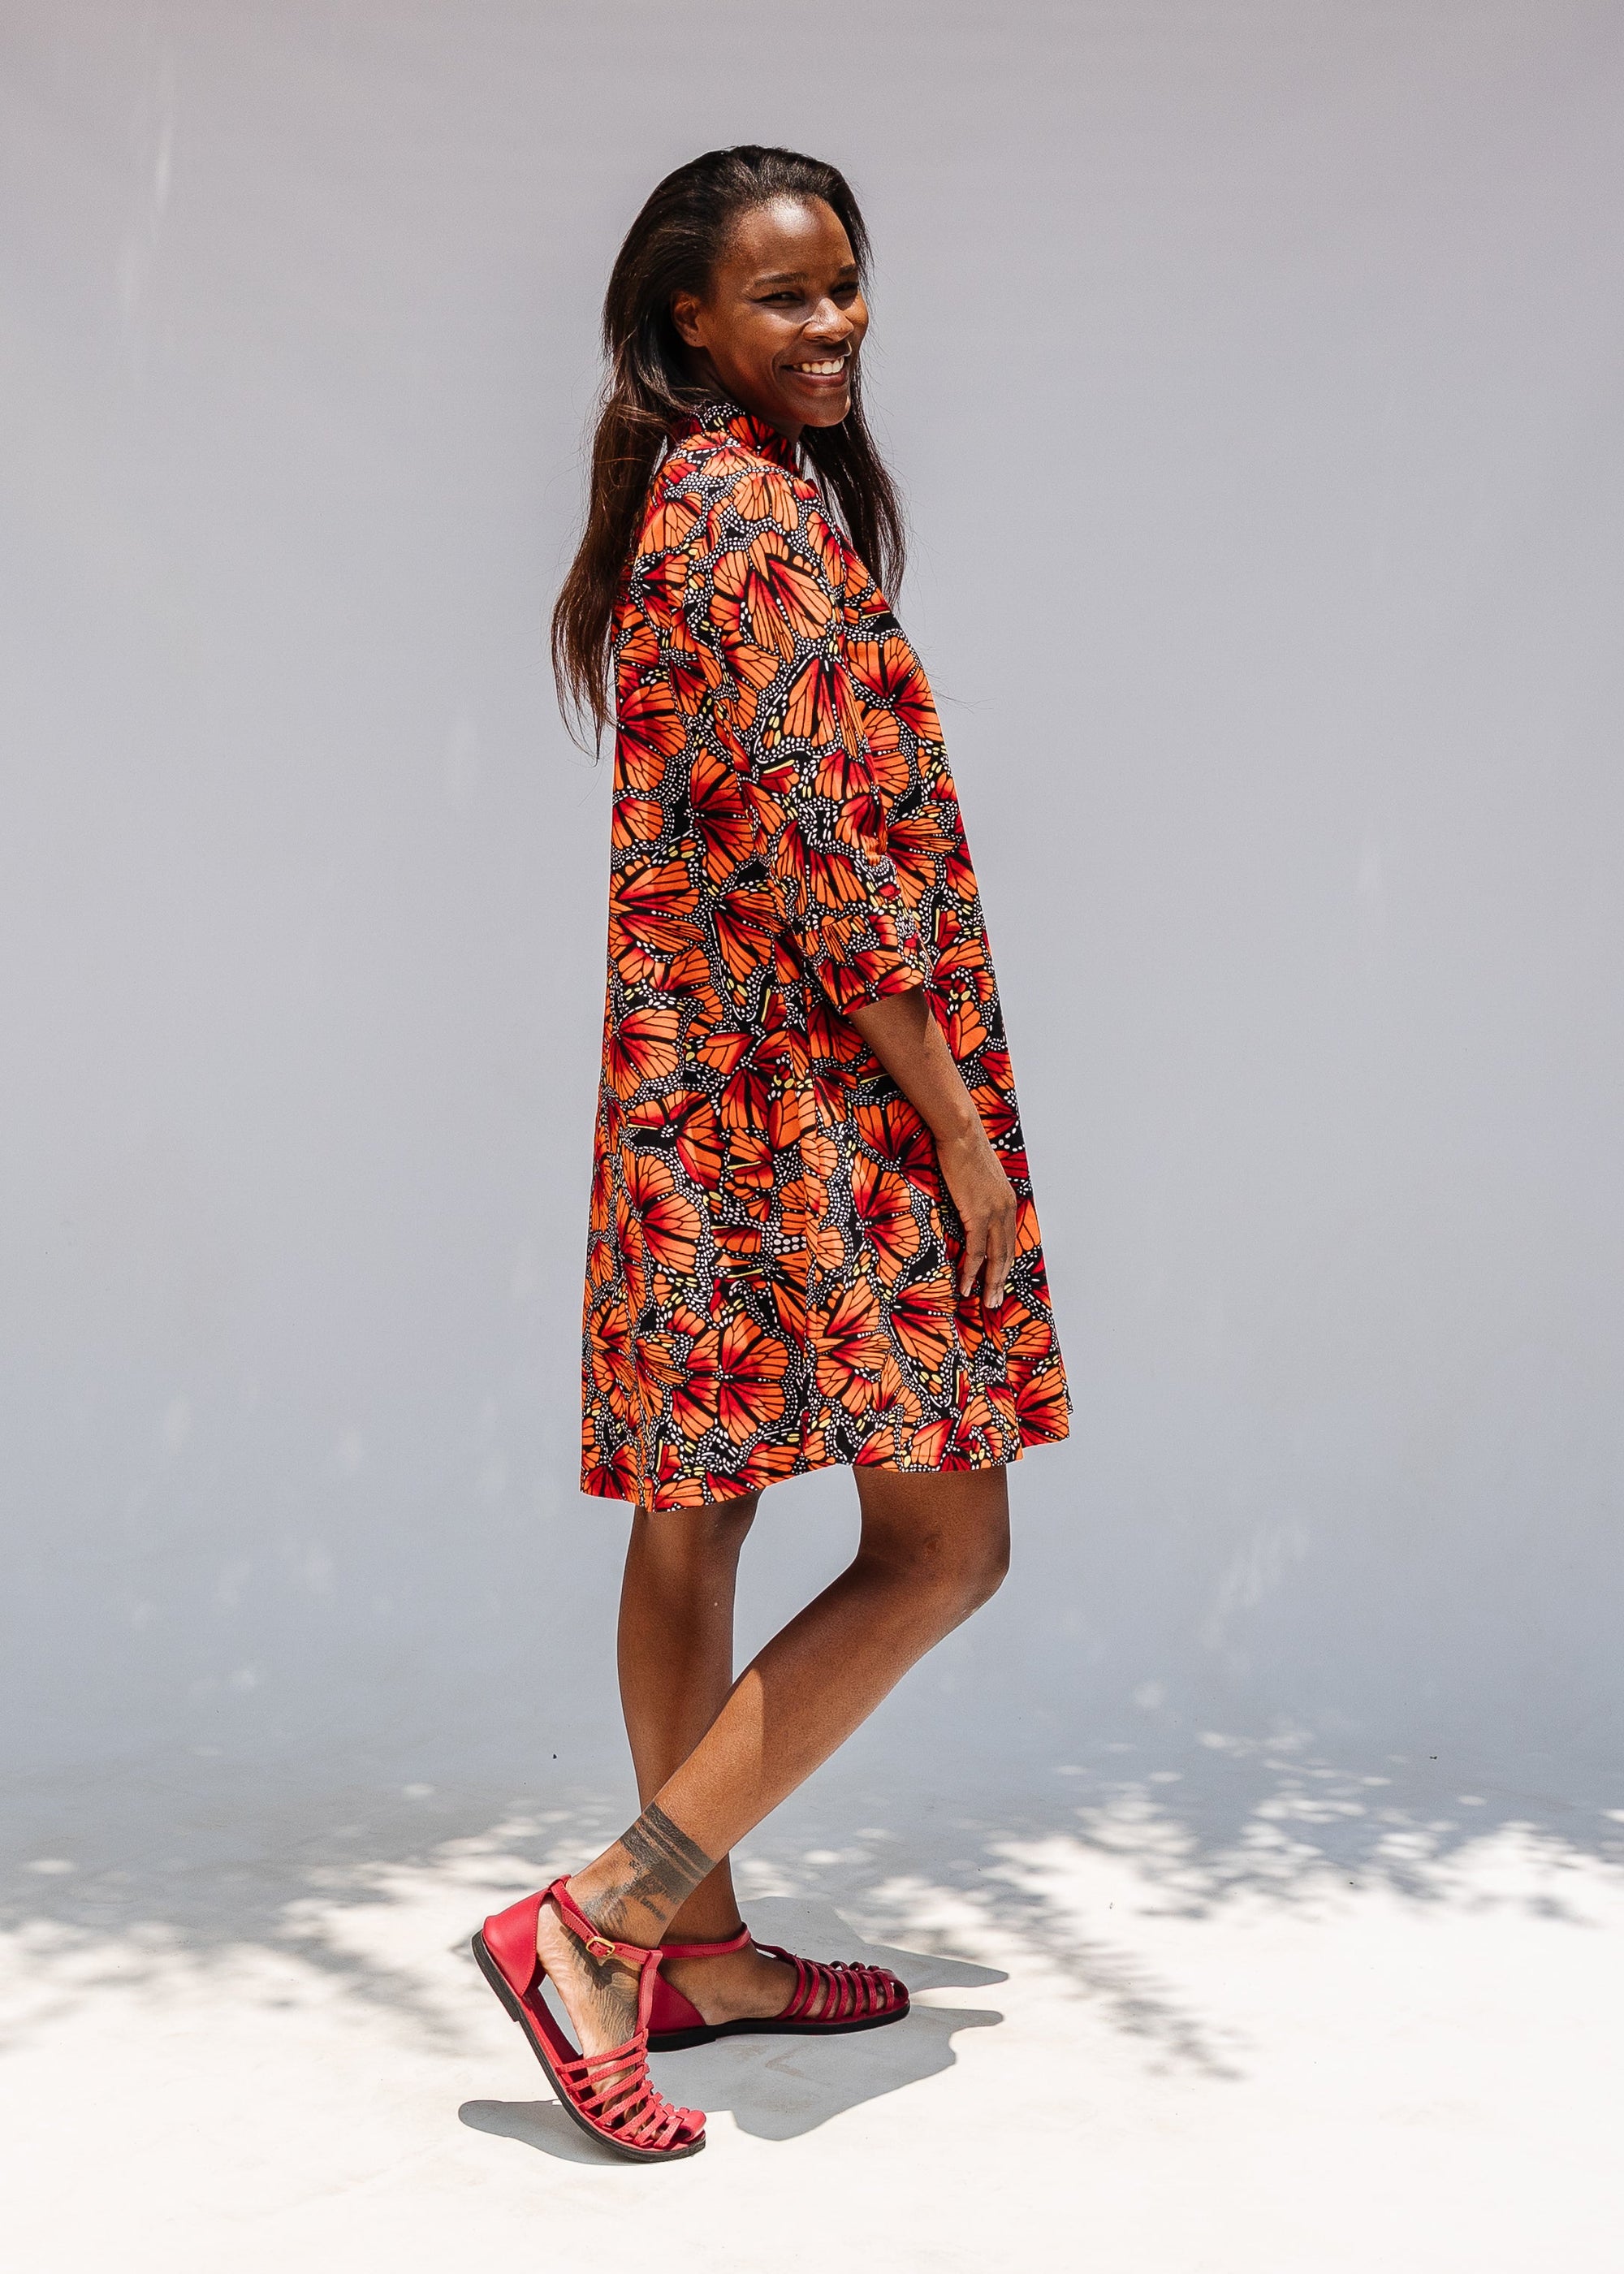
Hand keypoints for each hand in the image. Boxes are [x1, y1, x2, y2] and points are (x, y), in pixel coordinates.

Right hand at [935, 1124, 1017, 1309]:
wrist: (961, 1135)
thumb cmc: (963, 1150)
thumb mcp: (978, 1177)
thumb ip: (979, 1195)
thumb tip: (970, 1205)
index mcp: (1008, 1202)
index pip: (1008, 1241)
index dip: (1004, 1264)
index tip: (998, 1281)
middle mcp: (1006, 1210)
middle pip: (1006, 1254)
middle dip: (1000, 1281)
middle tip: (994, 1302)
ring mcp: (994, 1213)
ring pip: (995, 1258)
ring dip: (990, 1283)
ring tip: (985, 1302)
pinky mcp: (978, 1214)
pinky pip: (976, 1251)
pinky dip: (972, 1271)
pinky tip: (966, 1285)